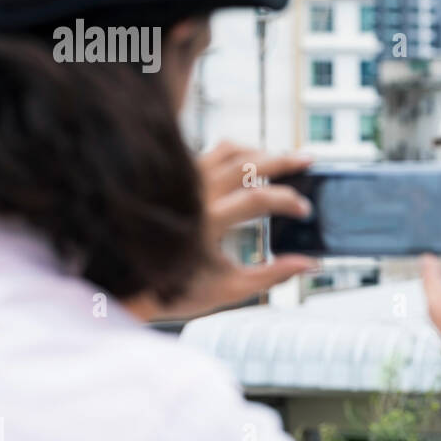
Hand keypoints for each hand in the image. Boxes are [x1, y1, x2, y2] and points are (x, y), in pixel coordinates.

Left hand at [142, 141, 317, 321]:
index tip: (305, 210)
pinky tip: (249, 164)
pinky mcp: (176, 177)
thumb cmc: (178, 289)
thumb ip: (272, 275)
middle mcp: (194, 194)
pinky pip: (212, 153)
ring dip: (259, 152)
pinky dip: (236, 153)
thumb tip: (309, 264)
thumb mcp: (230, 289)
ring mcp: (183, 181)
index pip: (258, 198)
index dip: (288, 201)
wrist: (130, 282)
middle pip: (247, 163)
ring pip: (229, 150)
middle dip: (283, 160)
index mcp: (207, 222)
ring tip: (280, 160)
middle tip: (307, 160)